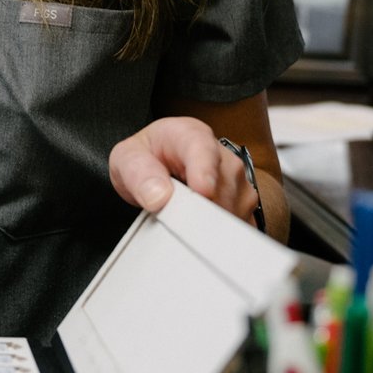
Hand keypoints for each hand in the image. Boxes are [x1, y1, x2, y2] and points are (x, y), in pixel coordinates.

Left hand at [108, 117, 259, 226]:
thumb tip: (159, 196)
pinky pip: (238, 228)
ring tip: (181, 217)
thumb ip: (138, 172)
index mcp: (192, 136)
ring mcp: (239, 182)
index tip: (202, 191)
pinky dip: (217, 236)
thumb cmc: (147, 158)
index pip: (204, 152)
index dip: (205, 173)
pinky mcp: (245, 206)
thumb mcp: (128, 158)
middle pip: (220, 191)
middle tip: (171, 221)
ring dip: (205, 226)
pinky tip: (197, 227)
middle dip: (196, 213)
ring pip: (231, 213)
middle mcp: (223, 157)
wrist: (159, 163)